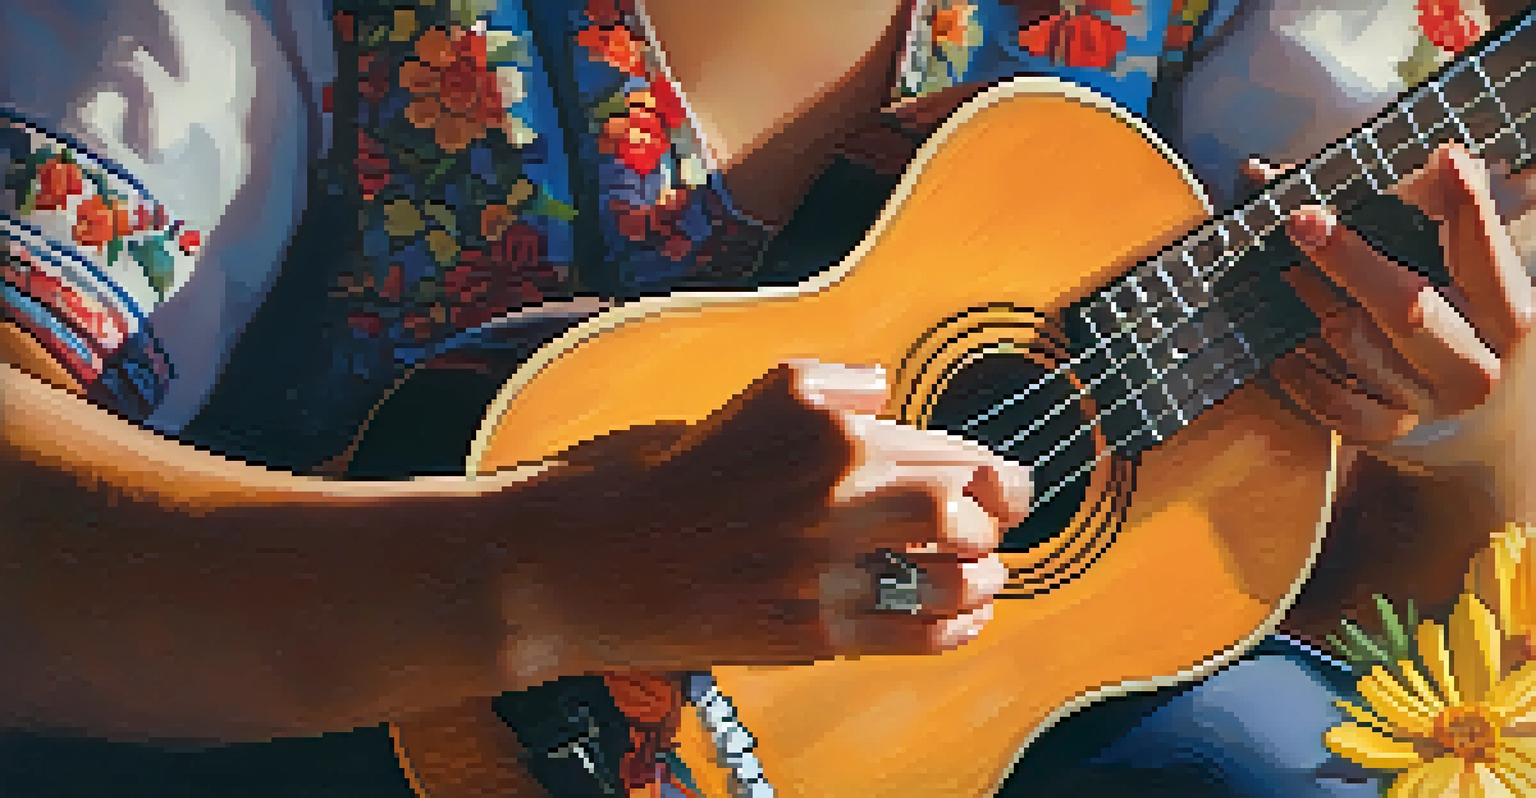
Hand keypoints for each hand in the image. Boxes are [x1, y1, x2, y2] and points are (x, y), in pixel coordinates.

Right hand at [523, 361, 1029, 674]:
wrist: (586, 560)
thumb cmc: (656, 478)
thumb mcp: (744, 401)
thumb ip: (826, 388)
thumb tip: (885, 392)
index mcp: (820, 424)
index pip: (945, 446)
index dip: (992, 471)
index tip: (1003, 483)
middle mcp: (830, 489)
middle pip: (961, 505)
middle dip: (1000, 516)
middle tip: (1004, 521)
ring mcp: (821, 564)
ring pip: (946, 574)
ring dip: (982, 576)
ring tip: (984, 574)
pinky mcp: (805, 629)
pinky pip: (907, 633)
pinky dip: (951, 629)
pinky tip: (961, 620)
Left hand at [1250, 144, 1535, 512]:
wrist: (1476, 433)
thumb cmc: (1459, 325)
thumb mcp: (1465, 278)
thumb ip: (1417, 214)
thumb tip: (1285, 169)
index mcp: (1507, 316)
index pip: (1488, 258)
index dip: (1469, 209)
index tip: (1446, 157)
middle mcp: (1473, 365)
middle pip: (1409, 308)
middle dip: (1351, 261)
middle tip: (1302, 220)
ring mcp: (1427, 404)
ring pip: (1357, 346)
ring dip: (1312, 301)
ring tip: (1283, 267)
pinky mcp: (1386, 432)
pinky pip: (1330, 402)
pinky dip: (1300, 372)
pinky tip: (1279, 344)